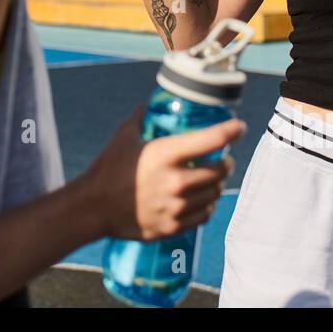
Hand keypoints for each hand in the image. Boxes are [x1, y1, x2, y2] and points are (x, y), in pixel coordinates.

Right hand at [85, 104, 245, 240]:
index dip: (231, 131)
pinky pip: (203, 215)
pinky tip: (203, 200)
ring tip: (214, 178)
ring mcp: (176, 207)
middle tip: (225, 159)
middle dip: (226, 162)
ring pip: (214, 194)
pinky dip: (207, 206)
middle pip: (220, 171)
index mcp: (165, 155)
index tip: (239, 127)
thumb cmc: (107, 169)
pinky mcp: (173, 226)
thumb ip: (140, 118)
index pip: (211, 140)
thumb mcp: (124, 136)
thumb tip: (149, 105)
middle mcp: (175, 182)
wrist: (93, 207)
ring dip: (217, 184)